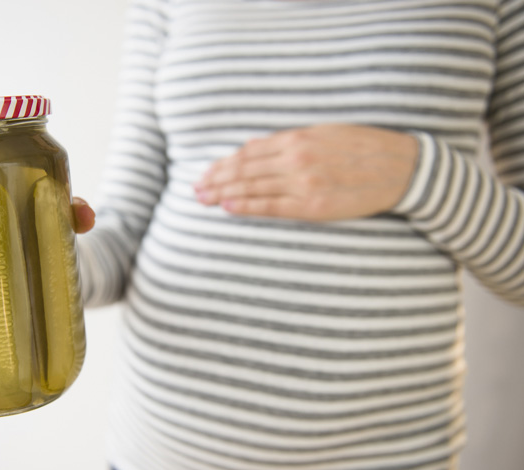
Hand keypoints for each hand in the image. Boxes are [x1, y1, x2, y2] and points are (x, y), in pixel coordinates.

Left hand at [194, 124, 417, 220]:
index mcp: (298, 139)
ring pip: (252, 188)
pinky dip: (247, 206)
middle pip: (244, 170)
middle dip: (216, 179)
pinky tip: (227, 208)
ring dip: (223, 193)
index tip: (207, 172)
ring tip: (203, 199)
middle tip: (195, 189)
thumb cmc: (364, 148)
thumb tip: (253, 146)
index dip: (224, 164)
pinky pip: (272, 207)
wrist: (402, 168)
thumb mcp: (324, 134)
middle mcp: (296, 159)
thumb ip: (288, 141)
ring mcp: (304, 183)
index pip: (248, 152)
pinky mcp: (314, 206)